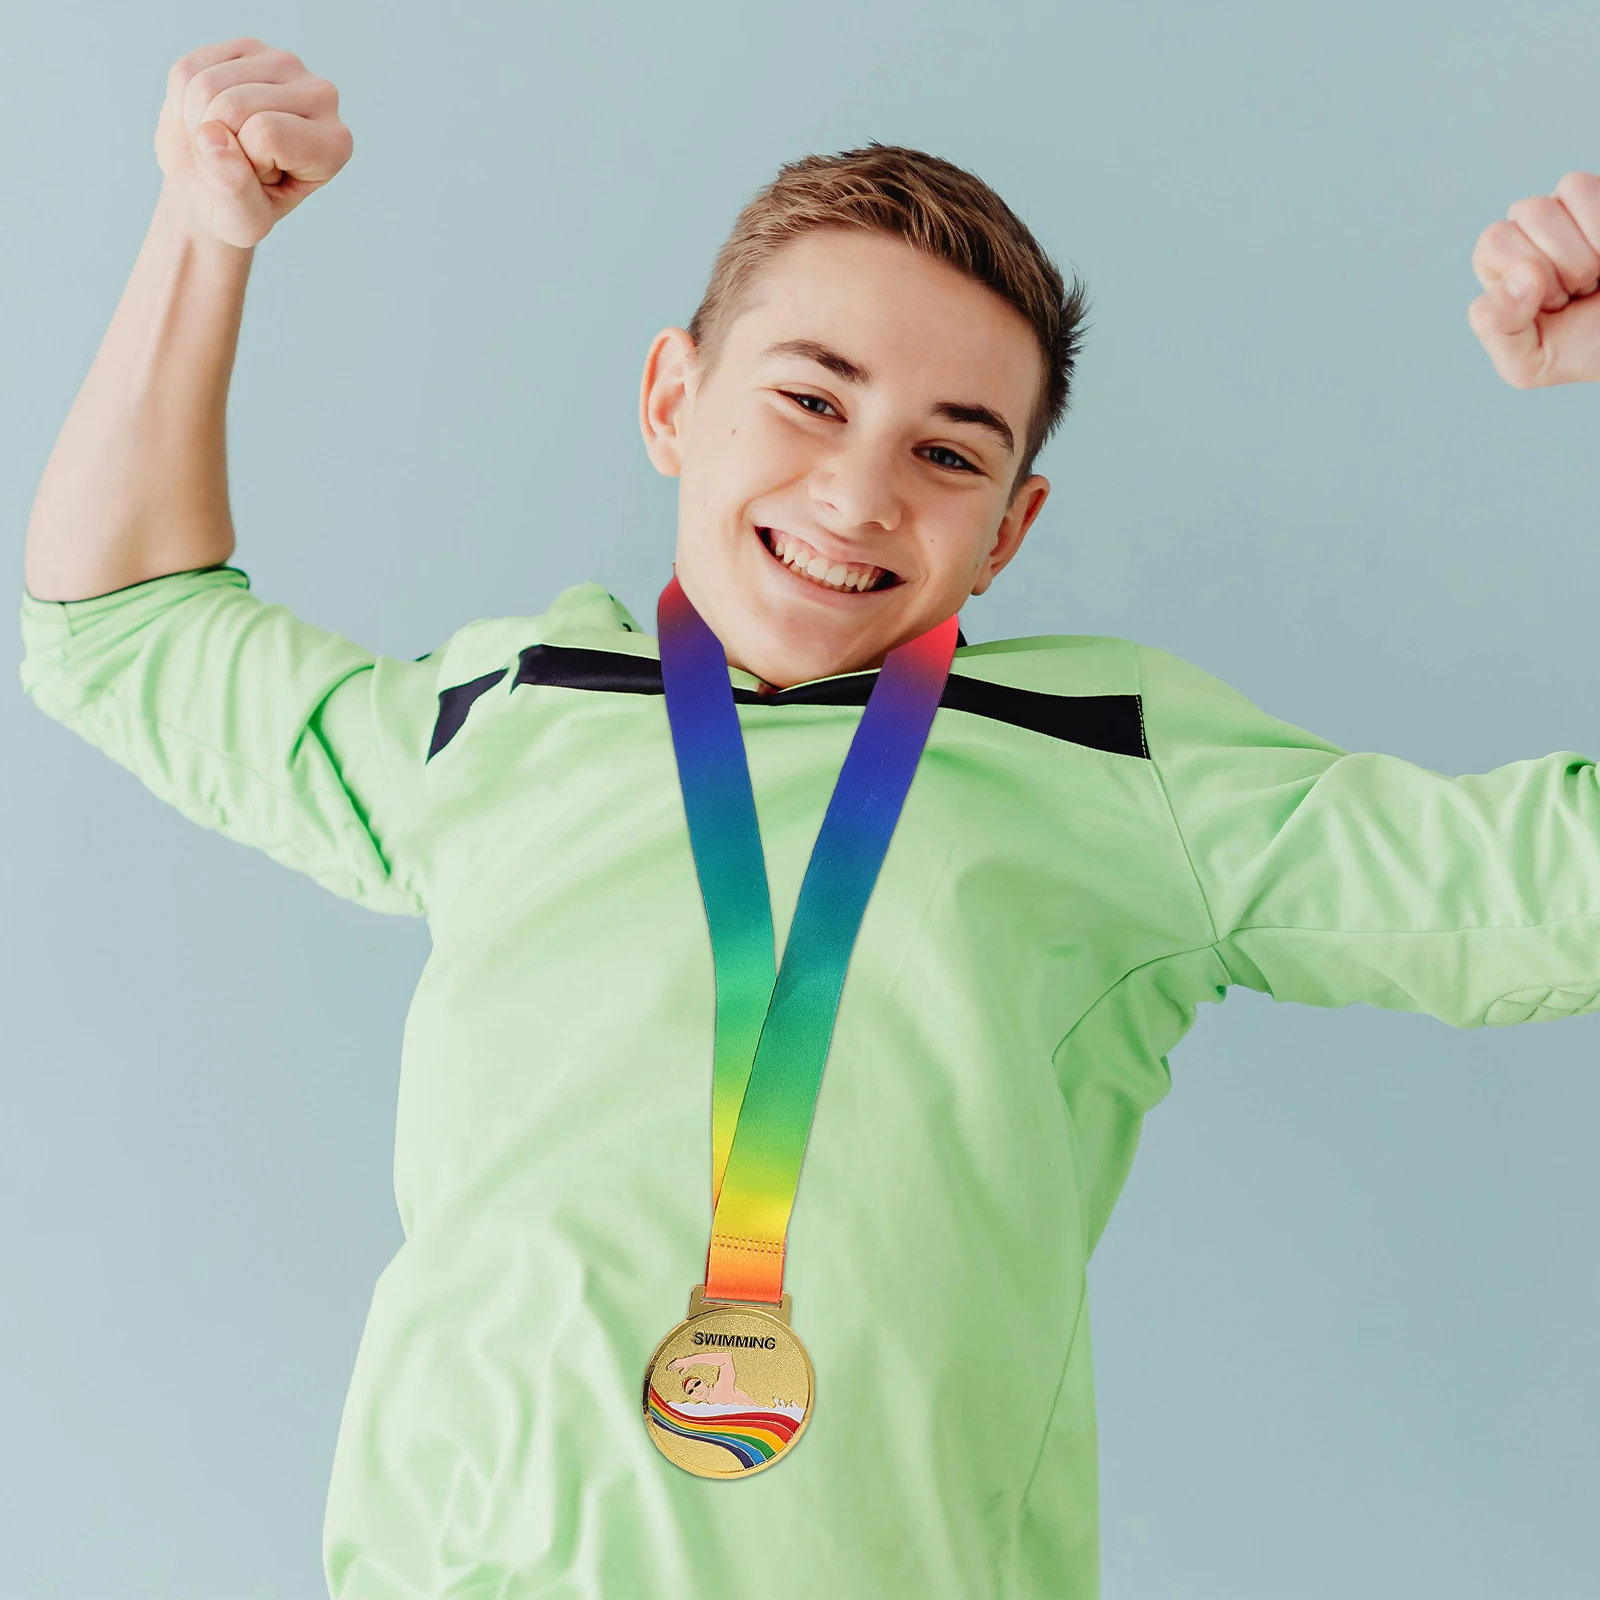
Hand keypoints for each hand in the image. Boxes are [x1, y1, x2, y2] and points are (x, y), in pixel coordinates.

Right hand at [154, 38, 351, 248]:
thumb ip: (234, 192)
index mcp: (335, 144)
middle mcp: (322, 96)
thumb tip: (212, 136)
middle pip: (234, 106)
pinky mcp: (249, 47)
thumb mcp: (240, 223)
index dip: (247, 163)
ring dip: (196, 122)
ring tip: (220, 141)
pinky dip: (182, 101)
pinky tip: (206, 116)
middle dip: (217, 142)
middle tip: (236, 160)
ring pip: (207, 85)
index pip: (267, 135)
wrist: (212, 187)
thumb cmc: (237, 208)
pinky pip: (189, 70)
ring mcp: (286, 64)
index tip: (262, 178)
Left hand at [1467, 171, 1599, 387]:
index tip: (1553, 305)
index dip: (1526, 279)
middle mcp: (1529, 230)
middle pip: (1526, 214)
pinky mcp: (1598, 197)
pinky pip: (1580, 188)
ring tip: (1596, 275)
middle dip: (1558, 265)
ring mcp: (1567, 208)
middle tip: (1578, 291)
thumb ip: (1497, 328)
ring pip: (1553, 198)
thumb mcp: (1528, 362)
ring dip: (1582, 251)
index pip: (1492, 243)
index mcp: (1501, 267)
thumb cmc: (1582, 348)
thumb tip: (1522, 274)